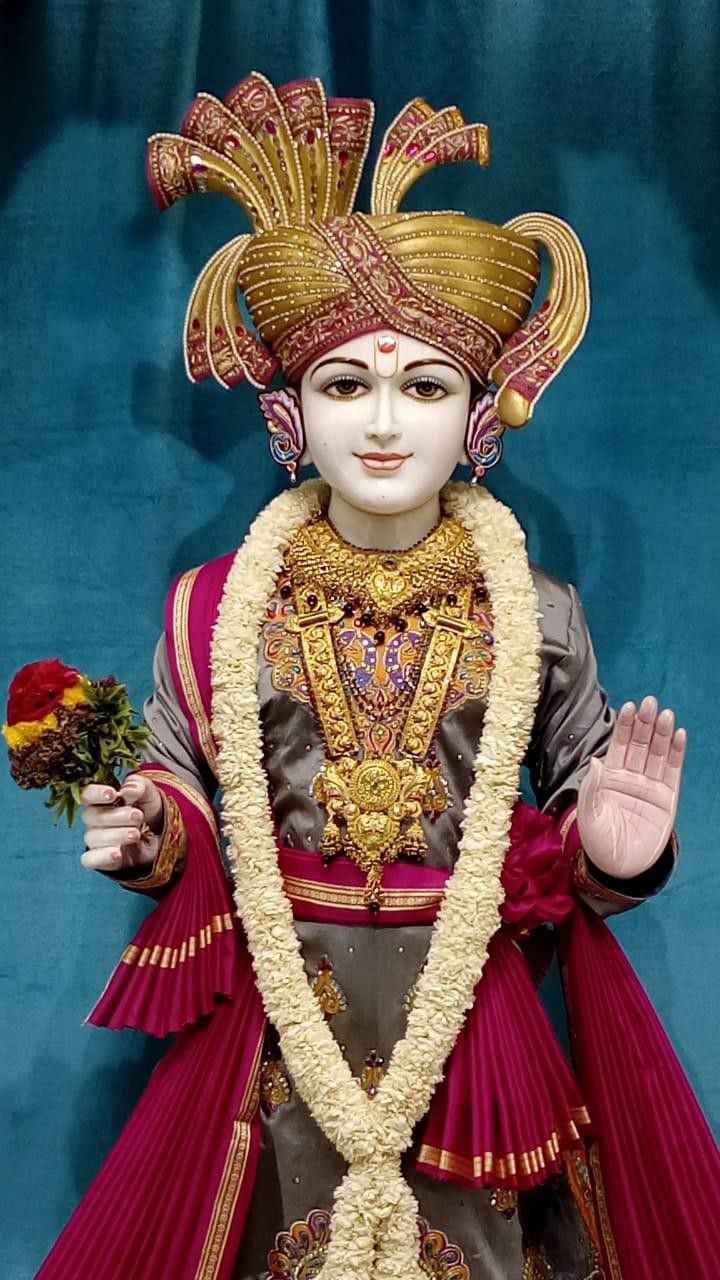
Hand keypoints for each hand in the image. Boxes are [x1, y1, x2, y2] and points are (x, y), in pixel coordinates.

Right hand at [80, 774, 163, 872]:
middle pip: (92, 816)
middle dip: (116, 816)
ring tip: (136, 834)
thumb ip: (139, 787)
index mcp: (102, 800)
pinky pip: (90, 859)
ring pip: (93, 837)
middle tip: (138, 816)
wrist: (160, 838)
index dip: (95, 793)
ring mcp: (97, 840)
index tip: (112, 794)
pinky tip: (117, 854)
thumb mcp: (149, 794)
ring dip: (116, 835)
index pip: (87, 793)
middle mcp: (95, 819)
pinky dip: (101, 856)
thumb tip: (128, 789)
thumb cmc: (149, 812)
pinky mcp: (101, 859)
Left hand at [577, 696, 686, 878]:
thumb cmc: (599, 842)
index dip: (625, 727)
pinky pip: (673, 771)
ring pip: (657, 754)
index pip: (619, 745)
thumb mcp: (589, 815)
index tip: (629, 707)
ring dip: (662, 733)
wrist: (620, 868)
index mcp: (609, 777)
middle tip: (650, 702)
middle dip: (645, 723)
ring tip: (666, 714)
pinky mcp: (667, 798)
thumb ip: (592, 788)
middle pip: (640, 744)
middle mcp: (631, 777)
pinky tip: (678, 735)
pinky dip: (676, 753)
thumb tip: (596, 761)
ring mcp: (650, 786)